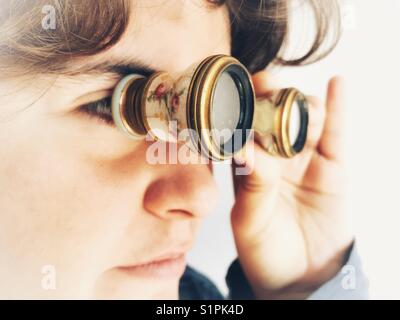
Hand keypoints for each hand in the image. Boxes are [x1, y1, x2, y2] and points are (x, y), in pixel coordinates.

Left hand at [230, 72, 353, 298]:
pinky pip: (336, 133)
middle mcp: (274, 156)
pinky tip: (337, 84)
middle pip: (272, 115)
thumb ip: (253, 187)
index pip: (240, 129)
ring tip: (296, 98)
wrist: (302, 274)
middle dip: (268, 96)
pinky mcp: (332, 165)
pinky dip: (337, 108)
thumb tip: (247, 148)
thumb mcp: (252, 223)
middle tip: (265, 84)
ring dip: (299, 102)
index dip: (237, 110)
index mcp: (247, 166)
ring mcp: (304, 157)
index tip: (233, 92)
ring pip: (303, 118)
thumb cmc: (266, 250)